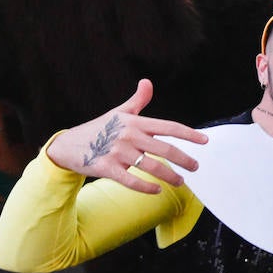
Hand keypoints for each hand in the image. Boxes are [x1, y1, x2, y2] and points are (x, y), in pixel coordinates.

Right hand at [46, 80, 207, 193]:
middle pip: (165, 149)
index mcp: (134, 122)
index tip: (205, 140)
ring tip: (180, 181)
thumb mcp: (119, 113)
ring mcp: (118, 152)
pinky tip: (157, 190)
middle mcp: (129, 136)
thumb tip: (147, 82)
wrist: (68, 145)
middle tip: (195, 167)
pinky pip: (131, 180)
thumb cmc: (99, 128)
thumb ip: (138, 100)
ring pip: (152, 167)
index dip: (189, 133)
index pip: (168, 126)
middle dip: (184, 159)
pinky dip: (146, 187)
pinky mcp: (107, 168)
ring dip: (169, 176)